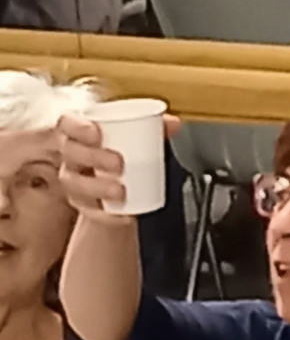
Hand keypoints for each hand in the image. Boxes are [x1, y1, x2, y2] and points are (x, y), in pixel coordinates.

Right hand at [57, 114, 179, 221]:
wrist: (116, 178)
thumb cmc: (121, 148)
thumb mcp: (137, 136)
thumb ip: (155, 127)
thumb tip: (174, 124)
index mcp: (78, 132)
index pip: (66, 123)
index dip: (76, 127)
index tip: (96, 133)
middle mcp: (70, 155)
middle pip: (70, 153)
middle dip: (92, 157)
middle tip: (118, 163)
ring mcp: (73, 179)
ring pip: (73, 184)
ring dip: (96, 188)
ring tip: (120, 191)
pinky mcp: (83, 203)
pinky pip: (89, 211)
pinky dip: (107, 215)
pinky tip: (125, 215)